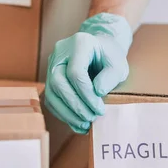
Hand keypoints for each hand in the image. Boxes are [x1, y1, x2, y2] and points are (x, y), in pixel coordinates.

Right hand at [45, 13, 131, 133]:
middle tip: (91, 118)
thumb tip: (97, 92)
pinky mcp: (50, 78)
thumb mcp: (118, 64)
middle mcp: (60, 52)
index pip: (75, 72)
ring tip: (84, 125)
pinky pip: (51, 99)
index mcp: (79, 43)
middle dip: (75, 105)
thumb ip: (110, 77)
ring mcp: (52, 65)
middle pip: (58, 83)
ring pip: (51, 93)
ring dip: (67, 113)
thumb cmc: (110, 57)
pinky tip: (77, 123)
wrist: (100, 50)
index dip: (86, 95)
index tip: (100, 109)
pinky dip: (63, 113)